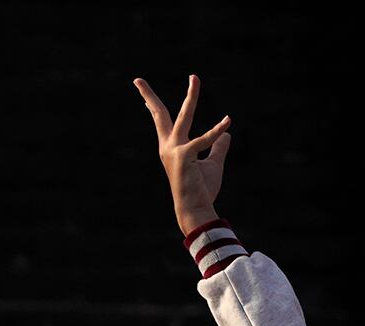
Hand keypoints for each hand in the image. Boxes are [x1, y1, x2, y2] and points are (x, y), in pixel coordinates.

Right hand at [134, 75, 231, 234]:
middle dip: (148, 96)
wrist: (196, 209)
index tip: (141, 92)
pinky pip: (204, 140)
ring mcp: (174, 150)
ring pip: (183, 116)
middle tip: (136, 79)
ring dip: (191, 96)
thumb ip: (219, 148)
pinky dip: (217, 131)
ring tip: (194, 78)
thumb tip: (227, 134)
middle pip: (158, 115)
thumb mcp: (213, 165)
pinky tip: (227, 121)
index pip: (160, 122)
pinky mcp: (185, 156)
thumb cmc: (202, 190)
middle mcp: (168, 146)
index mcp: (170, 147)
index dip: (152, 106)